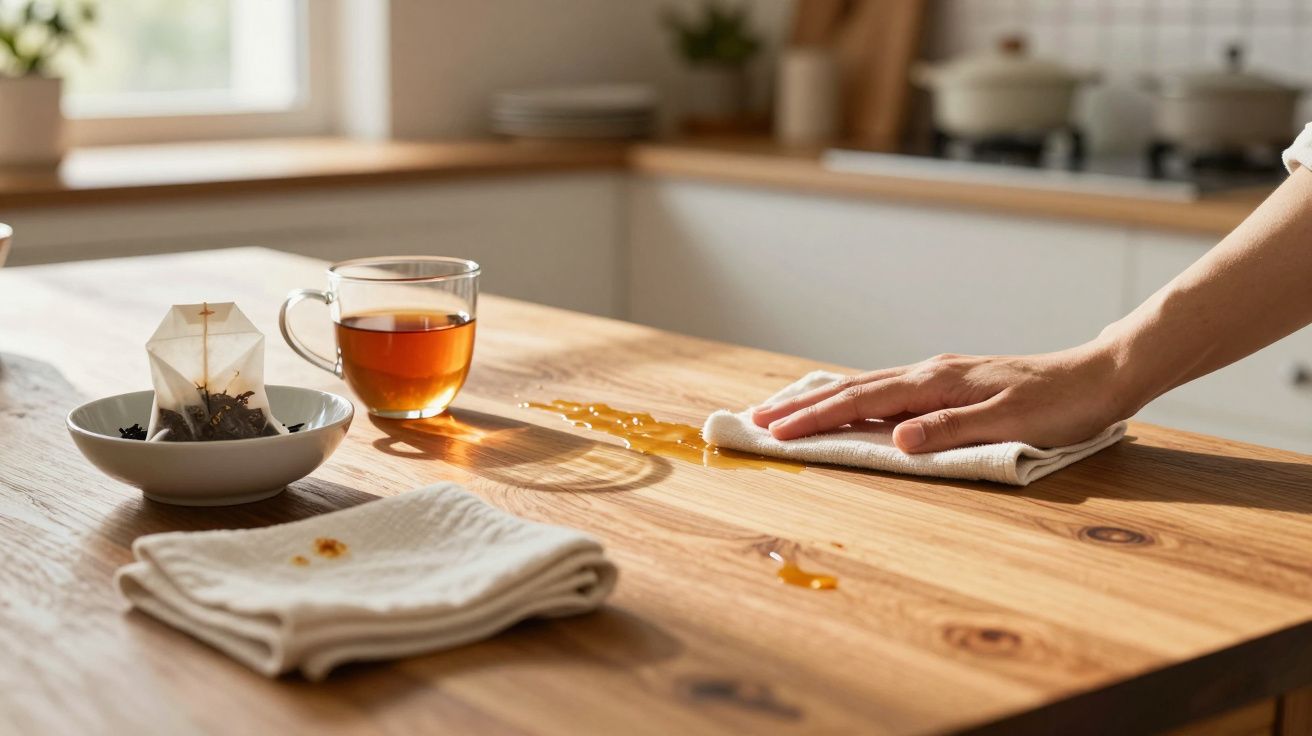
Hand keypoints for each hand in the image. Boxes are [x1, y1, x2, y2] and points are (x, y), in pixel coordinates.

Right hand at [751, 345, 1130, 452]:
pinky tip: (845, 402)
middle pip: (851, 389)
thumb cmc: (1058, 404)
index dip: (814, 419)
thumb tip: (896, 441)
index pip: (860, 402)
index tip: (773, 432)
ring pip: (865, 386)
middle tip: (756, 421)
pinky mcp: (948, 381)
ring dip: (822, 401)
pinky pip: (885, 388)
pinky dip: (852, 397)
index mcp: (935, 382)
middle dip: (801, 407)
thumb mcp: (1008, 423)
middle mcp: (928, 372)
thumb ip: (950, 430)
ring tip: (785, 411)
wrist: (1098, 375)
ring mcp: (937, 375)